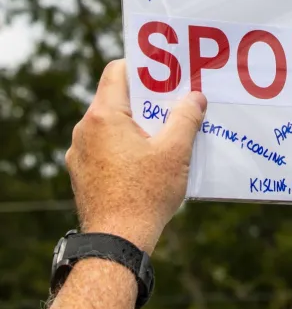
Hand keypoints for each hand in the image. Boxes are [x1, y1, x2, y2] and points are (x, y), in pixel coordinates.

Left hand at [65, 59, 206, 253]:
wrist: (117, 241)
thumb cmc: (145, 195)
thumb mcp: (175, 151)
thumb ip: (186, 117)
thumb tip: (195, 97)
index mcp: (103, 116)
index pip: (117, 71)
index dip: (142, 67)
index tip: (165, 72)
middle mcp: (84, 130)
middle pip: (116, 99)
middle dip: (146, 101)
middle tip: (174, 105)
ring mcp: (79, 153)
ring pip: (111, 126)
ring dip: (136, 127)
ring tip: (165, 138)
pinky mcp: (82, 174)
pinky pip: (105, 149)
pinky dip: (125, 148)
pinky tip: (148, 163)